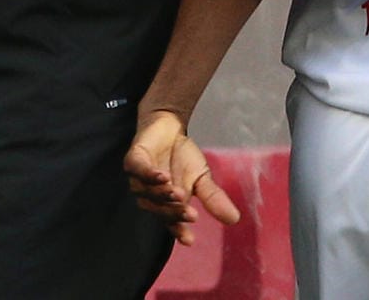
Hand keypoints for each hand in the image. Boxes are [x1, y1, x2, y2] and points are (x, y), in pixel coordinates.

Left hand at [123, 110, 240, 244]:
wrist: (168, 128)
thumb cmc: (182, 157)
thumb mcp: (201, 178)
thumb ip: (213, 198)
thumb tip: (234, 219)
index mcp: (166, 204)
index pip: (171, 221)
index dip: (179, 230)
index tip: (190, 240)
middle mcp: (150, 196)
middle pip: (160, 209)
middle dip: (174, 212)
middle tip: (190, 214)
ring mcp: (139, 180)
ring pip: (148, 192)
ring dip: (162, 194)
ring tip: (178, 193)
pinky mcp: (133, 161)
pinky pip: (139, 171)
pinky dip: (149, 175)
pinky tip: (163, 176)